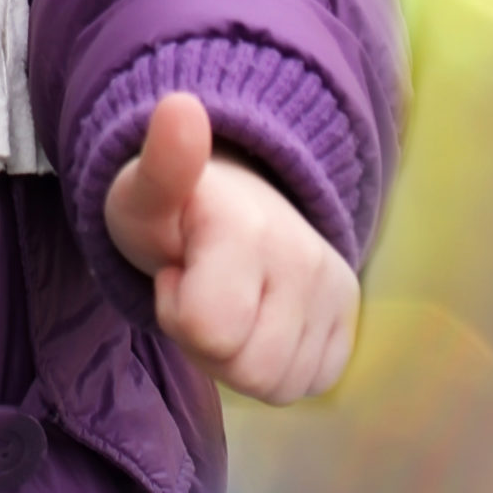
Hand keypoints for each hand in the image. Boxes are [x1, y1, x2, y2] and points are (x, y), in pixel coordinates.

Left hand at [103, 91, 359, 403]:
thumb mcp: (142, 191)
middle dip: (206, 342)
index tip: (174, 271)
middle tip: (198, 290)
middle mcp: (307, 259)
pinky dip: (273, 365)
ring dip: (237, 357)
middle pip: (247, 370)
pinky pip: (307, 385)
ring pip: (278, 386)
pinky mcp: (350, 321)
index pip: (208, 331)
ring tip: (225, 302)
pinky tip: (256, 320)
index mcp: (251, 228)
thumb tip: (182, 106)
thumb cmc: (171, 210)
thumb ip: (160, 163)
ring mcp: (336, 291)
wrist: (225, 202)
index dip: (176, 310)